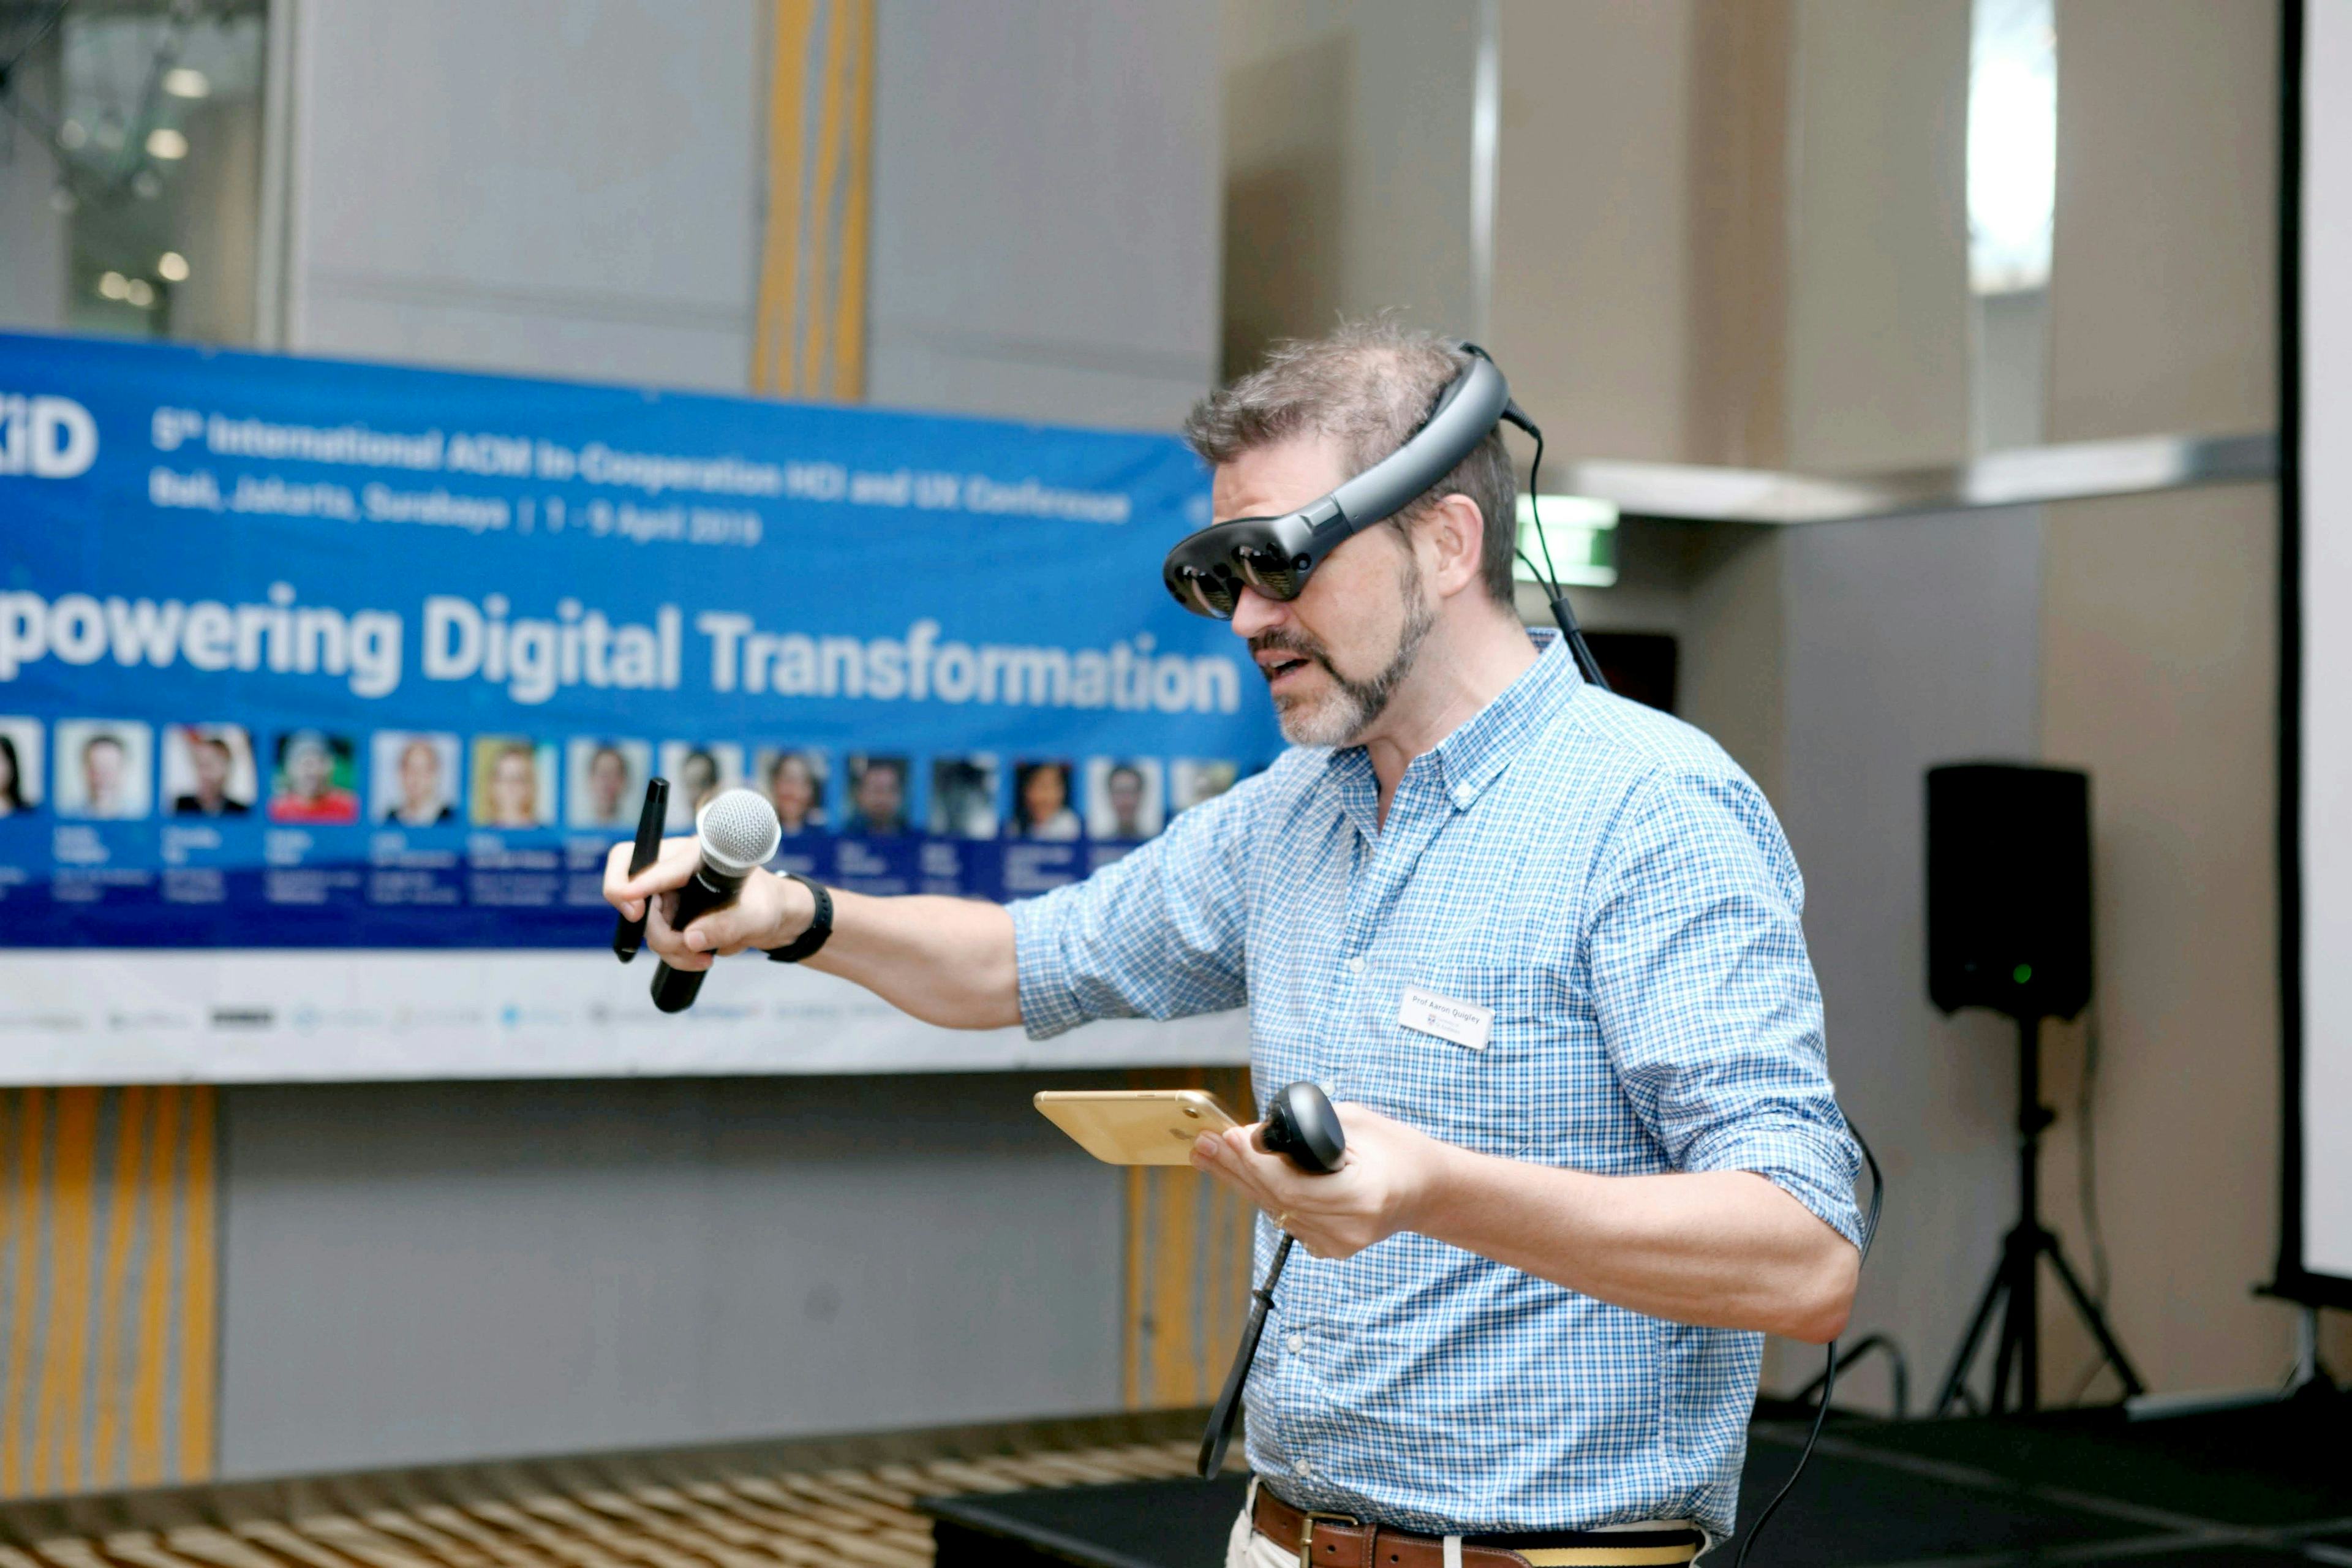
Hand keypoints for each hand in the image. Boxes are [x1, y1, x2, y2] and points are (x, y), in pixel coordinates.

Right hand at [602, 837, 811, 967]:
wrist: (770, 917)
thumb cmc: (765, 903)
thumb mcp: (756, 916)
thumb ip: (726, 926)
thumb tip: (690, 939)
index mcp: (697, 854)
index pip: (657, 865)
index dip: (636, 881)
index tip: (627, 898)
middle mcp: (674, 868)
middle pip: (633, 892)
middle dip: (654, 929)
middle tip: (679, 945)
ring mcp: (666, 892)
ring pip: (644, 924)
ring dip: (670, 948)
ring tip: (704, 958)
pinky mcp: (666, 915)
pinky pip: (654, 938)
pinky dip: (673, 954)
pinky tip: (699, 958)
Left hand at [1188, 1102, 1454, 1259]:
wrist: (1426, 1189)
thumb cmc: (1397, 1149)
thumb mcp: (1357, 1123)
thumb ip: (1308, 1129)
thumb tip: (1256, 1134)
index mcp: (1362, 1198)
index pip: (1293, 1186)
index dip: (1254, 1163)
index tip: (1226, 1137)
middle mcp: (1347, 1229)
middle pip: (1276, 1199)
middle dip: (1235, 1167)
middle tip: (1202, 1143)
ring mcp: (1338, 1245)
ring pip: (1275, 1209)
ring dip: (1240, 1180)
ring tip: (1207, 1155)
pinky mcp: (1329, 1248)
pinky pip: (1285, 1217)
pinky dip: (1262, 1193)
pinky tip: (1236, 1173)